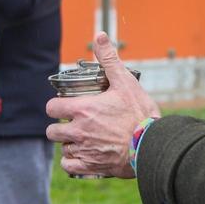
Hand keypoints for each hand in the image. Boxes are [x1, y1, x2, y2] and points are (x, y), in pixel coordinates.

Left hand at [45, 32, 160, 178]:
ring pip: (63, 149)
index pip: (51, 108)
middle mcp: (79, 131)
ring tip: (80, 139)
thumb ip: (109, 59)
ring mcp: (85, 151)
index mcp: (83, 110)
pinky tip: (80, 156)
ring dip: (69, 144)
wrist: (153, 145)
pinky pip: (69, 167)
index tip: (63, 107)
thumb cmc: (140, 113)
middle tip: (72, 124)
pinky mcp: (92, 167)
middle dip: (59, 127)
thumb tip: (100, 36)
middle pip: (52, 132)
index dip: (55, 107)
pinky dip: (72, 162)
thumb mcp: (125, 81)